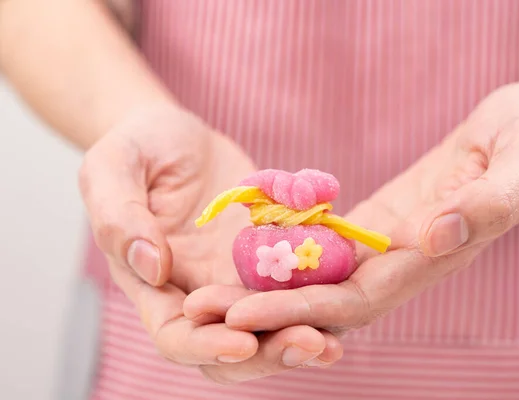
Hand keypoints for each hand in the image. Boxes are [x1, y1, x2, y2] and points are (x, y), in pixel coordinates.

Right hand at [78, 103, 341, 382]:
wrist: (176, 134)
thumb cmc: (138, 145)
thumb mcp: (114, 166)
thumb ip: (120, 215)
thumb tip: (150, 267)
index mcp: (150, 280)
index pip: (175, 334)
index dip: (206, 346)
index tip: (243, 341)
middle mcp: (195, 288)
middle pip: (230, 346)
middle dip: (268, 353)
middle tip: (311, 342)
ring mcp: (234, 275)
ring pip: (267, 325)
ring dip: (298, 337)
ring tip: (332, 342)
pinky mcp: (266, 255)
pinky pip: (292, 286)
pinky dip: (316, 301)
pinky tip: (344, 301)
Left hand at [214, 82, 518, 342]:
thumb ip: (487, 202)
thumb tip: (433, 236)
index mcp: (432, 258)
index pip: (356, 299)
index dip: (299, 310)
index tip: (242, 314)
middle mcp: (403, 265)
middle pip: (324, 303)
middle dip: (264, 311)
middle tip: (198, 311)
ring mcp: (386, 249)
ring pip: (318, 282)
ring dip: (263, 291)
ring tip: (202, 294)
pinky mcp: (373, 227)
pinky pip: (323, 250)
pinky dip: (284, 257)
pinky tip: (240, 255)